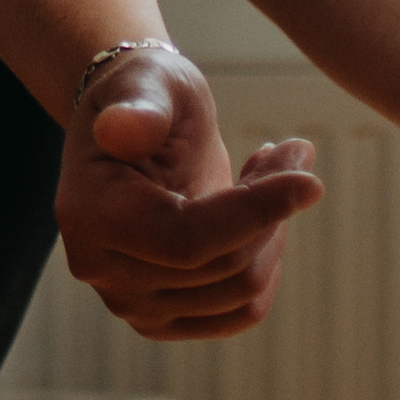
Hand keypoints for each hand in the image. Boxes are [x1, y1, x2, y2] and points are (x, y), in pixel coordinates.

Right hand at [54, 44, 320, 340]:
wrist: (135, 128)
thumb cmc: (146, 94)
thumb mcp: (149, 80)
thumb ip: (139, 106)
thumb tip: (122, 129)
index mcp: (87, 215)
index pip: (187, 239)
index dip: (255, 214)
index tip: (311, 181)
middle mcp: (100, 270)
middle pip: (224, 266)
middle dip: (273, 207)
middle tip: (292, 151)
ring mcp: (130, 303)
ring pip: (242, 291)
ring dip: (274, 230)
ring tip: (271, 170)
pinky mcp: (162, 319)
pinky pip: (241, 313)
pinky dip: (266, 262)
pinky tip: (261, 216)